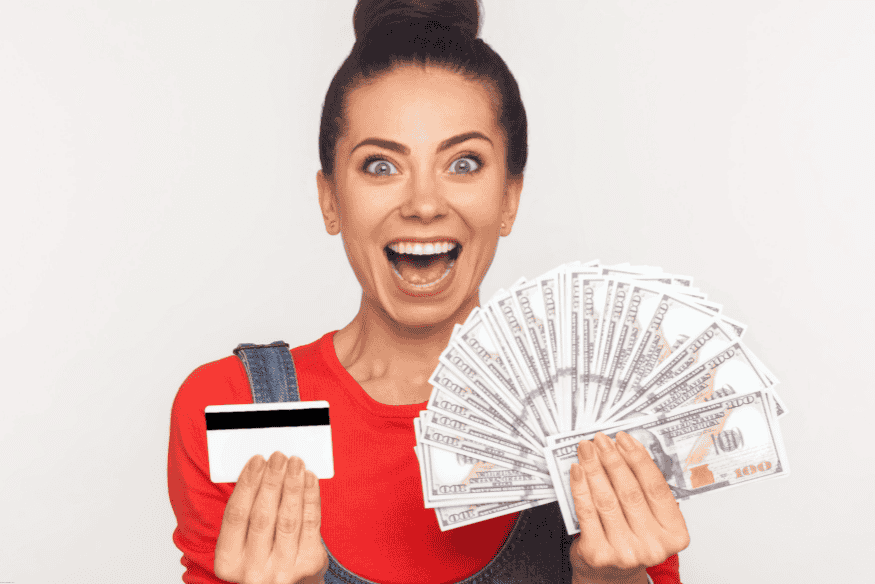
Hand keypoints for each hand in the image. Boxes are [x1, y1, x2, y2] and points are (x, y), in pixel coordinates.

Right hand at [215, 452, 328, 583]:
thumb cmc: (263, 554)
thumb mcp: (243, 542)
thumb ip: (248, 511)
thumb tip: (262, 469)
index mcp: (228, 561)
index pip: (235, 515)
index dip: (247, 485)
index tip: (256, 460)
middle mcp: (253, 570)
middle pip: (262, 516)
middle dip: (271, 482)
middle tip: (278, 457)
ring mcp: (282, 570)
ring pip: (288, 519)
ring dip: (292, 486)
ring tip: (296, 463)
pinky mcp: (308, 564)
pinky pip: (310, 524)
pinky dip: (310, 497)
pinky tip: (309, 479)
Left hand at [569, 432, 689, 583]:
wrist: (610, 576)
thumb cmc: (630, 541)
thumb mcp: (648, 519)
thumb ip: (643, 490)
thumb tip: (623, 449)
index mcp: (674, 534)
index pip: (656, 488)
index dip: (639, 459)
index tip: (625, 439)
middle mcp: (653, 546)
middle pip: (630, 491)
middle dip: (613, 460)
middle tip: (601, 440)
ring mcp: (626, 552)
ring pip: (606, 499)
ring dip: (594, 469)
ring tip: (587, 449)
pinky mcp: (599, 554)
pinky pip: (586, 512)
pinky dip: (580, 487)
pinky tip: (577, 471)